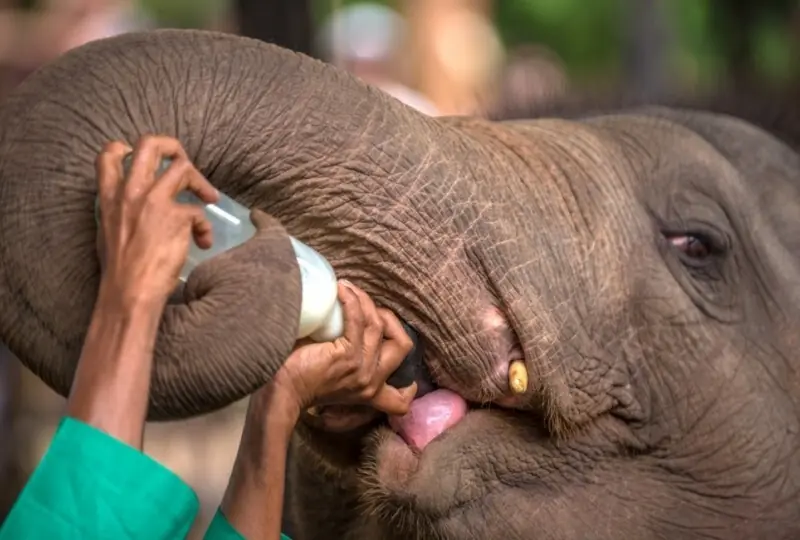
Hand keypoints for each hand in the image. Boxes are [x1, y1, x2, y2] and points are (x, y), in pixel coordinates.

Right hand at [95, 135, 218, 310]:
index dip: (128, 147)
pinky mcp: (177, 217)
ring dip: (201, 182)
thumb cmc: (120, 271)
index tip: (147, 160)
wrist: (130, 292)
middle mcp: (131, 192)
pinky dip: (205, 227)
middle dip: (173, 147)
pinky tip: (203, 242)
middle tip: (185, 165)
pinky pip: (199, 211)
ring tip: (209, 198)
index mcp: (110, 197)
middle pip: (150, 144)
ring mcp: (154, 201)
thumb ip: (120, 212)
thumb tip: (134, 210)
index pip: (109, 154)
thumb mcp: (108, 233)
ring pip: (182, 168)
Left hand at [271, 281, 416, 419]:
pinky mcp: (348, 356)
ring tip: (348, 288)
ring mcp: (362, 369)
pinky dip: (352, 300)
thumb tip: (345, 325)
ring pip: (378, 324)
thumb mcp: (333, 376)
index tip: (396, 364)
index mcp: (369, 392)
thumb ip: (348, 360)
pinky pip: (358, 319)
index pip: (400, 399)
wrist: (280, 391)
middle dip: (389, 318)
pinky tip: (340, 289)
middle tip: (367, 307)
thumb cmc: (298, 379)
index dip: (408, 386)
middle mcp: (371, 382)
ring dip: (365, 300)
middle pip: (402, 344)